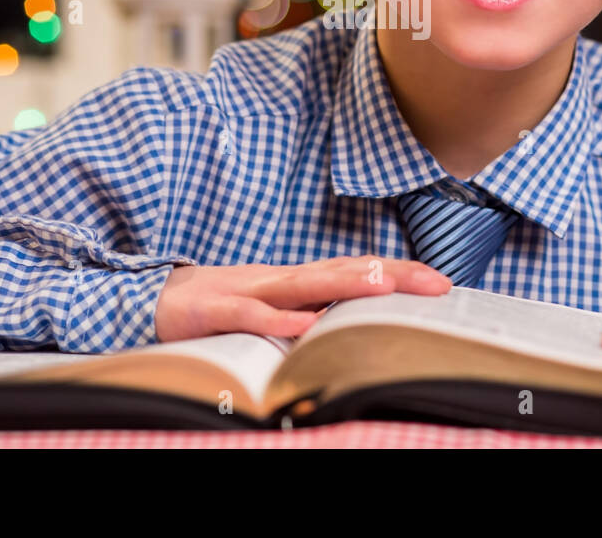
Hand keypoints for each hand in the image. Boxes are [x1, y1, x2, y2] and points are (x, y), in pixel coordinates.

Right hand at [153, 255, 452, 341]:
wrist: (157, 299)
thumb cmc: (225, 308)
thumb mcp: (275, 312)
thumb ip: (314, 316)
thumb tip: (361, 330)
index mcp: (298, 282)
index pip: (357, 273)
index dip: (399, 274)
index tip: (444, 283)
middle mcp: (282, 281)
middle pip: (343, 272)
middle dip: (391, 275)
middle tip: (436, 283)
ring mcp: (250, 291)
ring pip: (304, 284)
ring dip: (346, 284)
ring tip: (385, 286)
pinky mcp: (217, 310)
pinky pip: (252, 316)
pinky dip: (278, 319)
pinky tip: (305, 326)